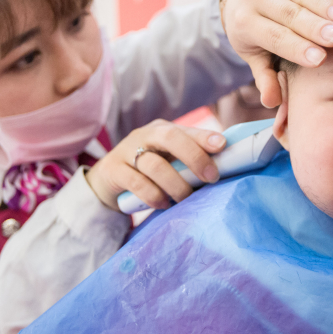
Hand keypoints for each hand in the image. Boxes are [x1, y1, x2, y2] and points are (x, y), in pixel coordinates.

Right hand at [85, 120, 226, 210]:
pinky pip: (136, 182)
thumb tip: (225, 169)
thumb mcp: (166, 160)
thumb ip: (188, 160)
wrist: (107, 180)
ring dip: (175, 184)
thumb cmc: (147, 170)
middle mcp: (144, 135)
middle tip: (211, 177)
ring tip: (186, 198)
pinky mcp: (113, 170)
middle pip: (170, 138)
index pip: (185, 130)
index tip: (223, 146)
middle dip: (194, 156)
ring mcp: (126, 151)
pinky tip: (163, 204)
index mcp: (162, 129)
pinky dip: (153, 195)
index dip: (204, 137)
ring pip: (154, 164)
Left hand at [221, 0, 332, 107]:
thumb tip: (272, 102)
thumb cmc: (254, 31)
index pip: (274, 37)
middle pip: (289, 13)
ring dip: (324, 4)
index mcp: (245, 22)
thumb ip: (264, 77)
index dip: (297, 48)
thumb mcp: (253, 55)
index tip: (321, 59)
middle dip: (314, 26)